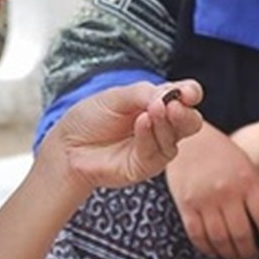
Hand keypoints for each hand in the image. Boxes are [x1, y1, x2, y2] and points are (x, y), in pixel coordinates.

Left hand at [48, 80, 203, 191]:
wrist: (68, 145)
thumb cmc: (91, 118)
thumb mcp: (116, 97)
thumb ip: (144, 93)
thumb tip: (170, 95)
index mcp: (158, 103)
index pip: (185, 97)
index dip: (191, 93)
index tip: (188, 92)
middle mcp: (162, 126)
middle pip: (190, 121)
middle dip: (186, 113)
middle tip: (175, 105)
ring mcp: (156, 147)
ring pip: (176, 137)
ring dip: (167, 122)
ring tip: (154, 110)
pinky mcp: (146, 166)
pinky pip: (158, 152)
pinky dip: (150, 135)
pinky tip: (142, 122)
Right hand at [166, 124, 258, 258]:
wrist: (188, 139)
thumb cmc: (221, 152)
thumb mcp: (247, 166)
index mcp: (246, 181)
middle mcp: (226, 192)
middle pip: (242, 233)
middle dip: (249, 251)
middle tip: (253, 256)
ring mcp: (205, 200)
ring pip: (220, 238)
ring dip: (230, 254)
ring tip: (236, 256)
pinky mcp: (186, 205)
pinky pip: (198, 235)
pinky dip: (208, 248)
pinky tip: (215, 251)